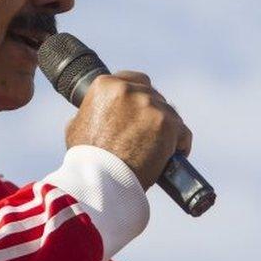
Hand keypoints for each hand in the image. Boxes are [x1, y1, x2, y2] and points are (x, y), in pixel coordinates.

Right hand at [65, 70, 192, 190]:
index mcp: (106, 86)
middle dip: (153, 112)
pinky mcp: (168, 124)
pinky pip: (183, 132)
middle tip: (149, 132)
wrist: (100, 180)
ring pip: (169, 113)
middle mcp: (130, 90)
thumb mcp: (78, 126)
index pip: (135, 80)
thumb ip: (92, 111)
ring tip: (160, 147)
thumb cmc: (86, 159)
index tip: (141, 109)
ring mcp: (150, 106)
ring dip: (167, 128)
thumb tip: (98, 112)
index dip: (140, 95)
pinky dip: (180, 144)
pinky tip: (174, 154)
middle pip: (154, 95)